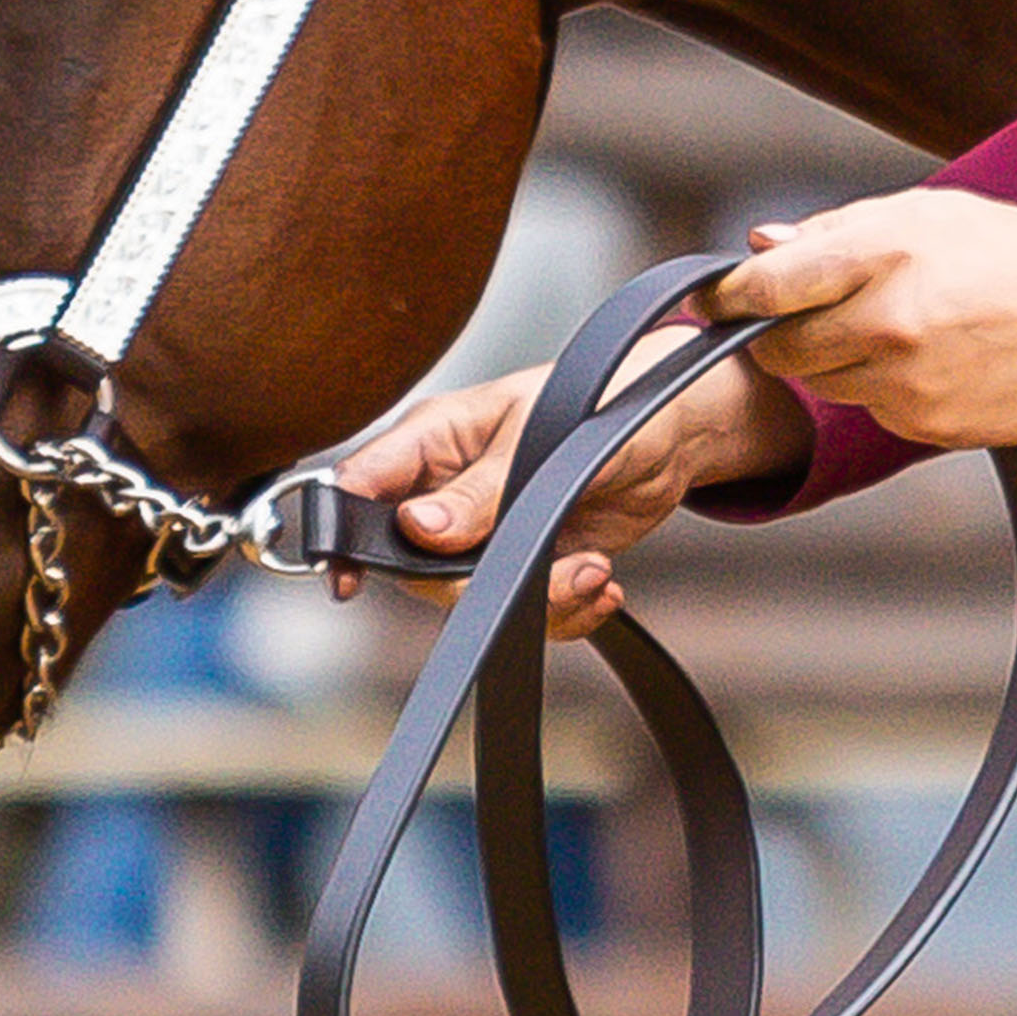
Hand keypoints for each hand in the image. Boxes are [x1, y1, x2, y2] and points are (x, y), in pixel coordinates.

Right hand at [331, 330, 811, 637]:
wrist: (672, 433)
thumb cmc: (601, 403)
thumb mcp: (537, 439)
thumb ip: (477, 490)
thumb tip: (417, 530)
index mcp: (432, 439)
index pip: (364, 486)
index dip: (344, 534)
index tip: (347, 578)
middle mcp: (447, 490)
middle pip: (415, 565)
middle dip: (479, 585)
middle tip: (547, 566)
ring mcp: (484, 532)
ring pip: (473, 598)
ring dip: (540, 599)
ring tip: (592, 571)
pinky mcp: (526, 562)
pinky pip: (522, 612)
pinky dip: (565, 610)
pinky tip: (599, 580)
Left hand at [701, 187, 1016, 444]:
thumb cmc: (1009, 250)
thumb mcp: (920, 214)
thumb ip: (830, 233)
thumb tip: (757, 245)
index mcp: (878, 257)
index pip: (765, 288)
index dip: (724, 297)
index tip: (708, 300)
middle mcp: (887, 323)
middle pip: (780, 350)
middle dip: (778, 336)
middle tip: (804, 318)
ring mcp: (909, 381)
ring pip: (826, 385)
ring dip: (837, 362)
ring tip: (897, 329)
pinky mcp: (931, 426)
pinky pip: (876, 413)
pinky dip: (886, 391)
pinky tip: (934, 361)